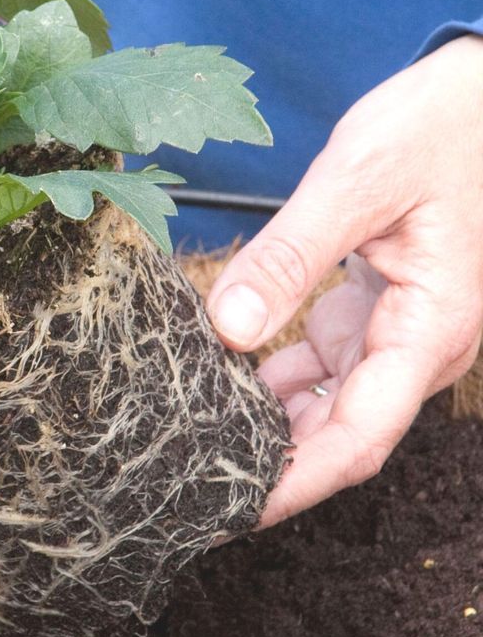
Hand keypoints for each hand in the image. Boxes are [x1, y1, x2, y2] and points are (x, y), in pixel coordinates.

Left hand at [206, 35, 482, 526]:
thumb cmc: (442, 125)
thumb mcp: (358, 179)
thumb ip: (291, 254)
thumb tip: (228, 327)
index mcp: (431, 328)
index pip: (360, 436)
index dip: (297, 483)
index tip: (235, 511)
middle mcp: (420, 344)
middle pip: (343, 433)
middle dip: (274, 466)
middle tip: (194, 484)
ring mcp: (398, 329)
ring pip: (330, 403)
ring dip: (269, 422)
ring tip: (195, 437)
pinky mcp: (376, 308)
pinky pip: (323, 364)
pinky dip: (274, 377)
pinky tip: (221, 376)